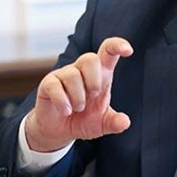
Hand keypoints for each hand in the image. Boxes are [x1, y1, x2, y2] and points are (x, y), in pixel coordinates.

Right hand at [25, 37, 133, 151]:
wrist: (59, 131)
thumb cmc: (83, 120)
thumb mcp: (102, 123)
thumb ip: (114, 122)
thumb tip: (124, 122)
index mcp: (100, 74)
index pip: (108, 51)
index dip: (118, 46)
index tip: (128, 50)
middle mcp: (81, 70)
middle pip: (89, 58)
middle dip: (94, 79)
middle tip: (94, 95)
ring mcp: (64, 75)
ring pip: (72, 75)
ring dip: (78, 97)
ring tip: (78, 109)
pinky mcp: (48, 84)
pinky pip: (55, 86)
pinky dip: (63, 101)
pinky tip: (66, 111)